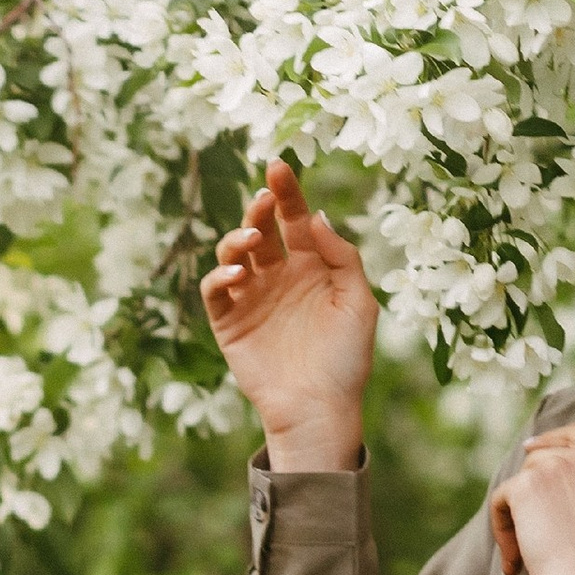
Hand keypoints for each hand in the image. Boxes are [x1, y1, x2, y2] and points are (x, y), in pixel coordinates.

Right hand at [202, 158, 378, 470]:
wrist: (321, 408)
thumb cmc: (347, 359)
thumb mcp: (359, 302)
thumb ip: (341, 257)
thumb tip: (316, 216)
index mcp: (310, 266)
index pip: (295, 219)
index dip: (287, 192)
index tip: (279, 166)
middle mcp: (278, 276)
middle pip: (262, 228)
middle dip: (259, 207)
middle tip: (264, 197)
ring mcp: (252, 297)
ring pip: (233, 252)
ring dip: (238, 238)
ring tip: (252, 239)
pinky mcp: (229, 322)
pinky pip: (216, 291)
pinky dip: (220, 277)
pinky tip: (237, 275)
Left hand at [488, 423, 574, 574]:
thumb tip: (534, 477)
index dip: (551, 438)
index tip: (530, 448)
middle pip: (539, 457)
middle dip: (527, 490)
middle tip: (529, 533)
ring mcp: (555, 466)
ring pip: (519, 480)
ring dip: (515, 516)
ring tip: (526, 554)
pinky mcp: (527, 483)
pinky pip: (500, 501)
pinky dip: (502, 531)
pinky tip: (516, 561)